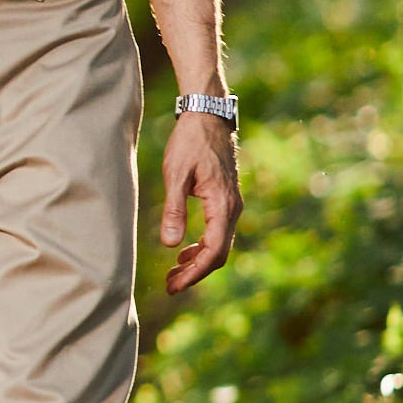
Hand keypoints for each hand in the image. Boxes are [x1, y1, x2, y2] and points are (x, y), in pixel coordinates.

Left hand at [159, 112, 239, 294]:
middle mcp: (233, 209)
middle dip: (195, 273)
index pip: (213, 252)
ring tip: (173, 273)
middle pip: (219, 255)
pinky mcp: (226, 200)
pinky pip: (218, 232)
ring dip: (198, 262)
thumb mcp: (176, 175)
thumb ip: (173, 209)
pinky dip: (202, 246)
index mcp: (223, 206)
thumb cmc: (190, 142)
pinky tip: (184, 251)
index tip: (173, 286)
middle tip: (170, 286)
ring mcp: (232, 205)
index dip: (193, 273)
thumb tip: (170, 245)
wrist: (208, 116)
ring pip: (219, 245)